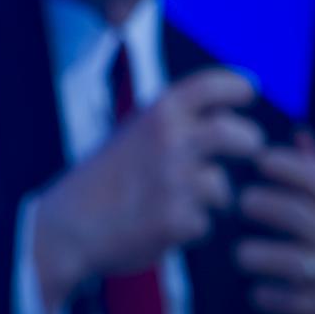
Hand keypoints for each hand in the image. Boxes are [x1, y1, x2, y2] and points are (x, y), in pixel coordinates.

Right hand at [34, 68, 263, 309]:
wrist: (65, 227)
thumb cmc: (101, 180)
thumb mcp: (131, 134)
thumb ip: (173, 124)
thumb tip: (227, 117)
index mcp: (157, 113)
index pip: (213, 86)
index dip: (237, 87)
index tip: (248, 94)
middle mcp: (170, 140)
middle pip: (237, 134)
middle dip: (248, 143)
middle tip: (249, 149)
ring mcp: (175, 181)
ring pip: (220, 188)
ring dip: (210, 198)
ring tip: (180, 202)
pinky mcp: (177, 221)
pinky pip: (203, 224)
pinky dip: (187, 228)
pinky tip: (158, 226)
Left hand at [236, 131, 314, 313]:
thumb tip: (298, 131)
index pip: (312, 176)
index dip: (278, 165)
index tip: (256, 163)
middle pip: (291, 213)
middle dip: (258, 205)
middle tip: (240, 205)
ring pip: (282, 259)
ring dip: (252, 255)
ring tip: (244, 255)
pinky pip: (280, 300)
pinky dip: (263, 296)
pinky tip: (260, 291)